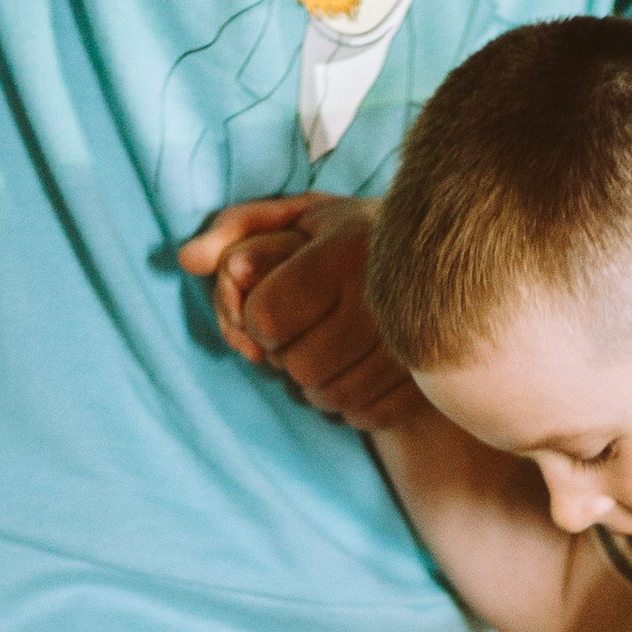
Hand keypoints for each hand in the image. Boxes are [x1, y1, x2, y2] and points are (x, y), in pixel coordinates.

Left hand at [178, 195, 424, 431]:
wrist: (447, 254)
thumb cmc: (354, 234)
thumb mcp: (298, 216)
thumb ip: (235, 230)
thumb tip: (185, 261)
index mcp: (346, 249)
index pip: (266, 318)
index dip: (254, 321)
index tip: (270, 308)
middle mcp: (382, 298)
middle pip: (295, 365)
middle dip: (284, 354)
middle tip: (303, 331)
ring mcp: (411, 346)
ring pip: (329, 397)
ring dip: (314, 384)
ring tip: (326, 352)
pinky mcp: (428, 382)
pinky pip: (366, 415)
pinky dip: (351, 404)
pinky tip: (356, 373)